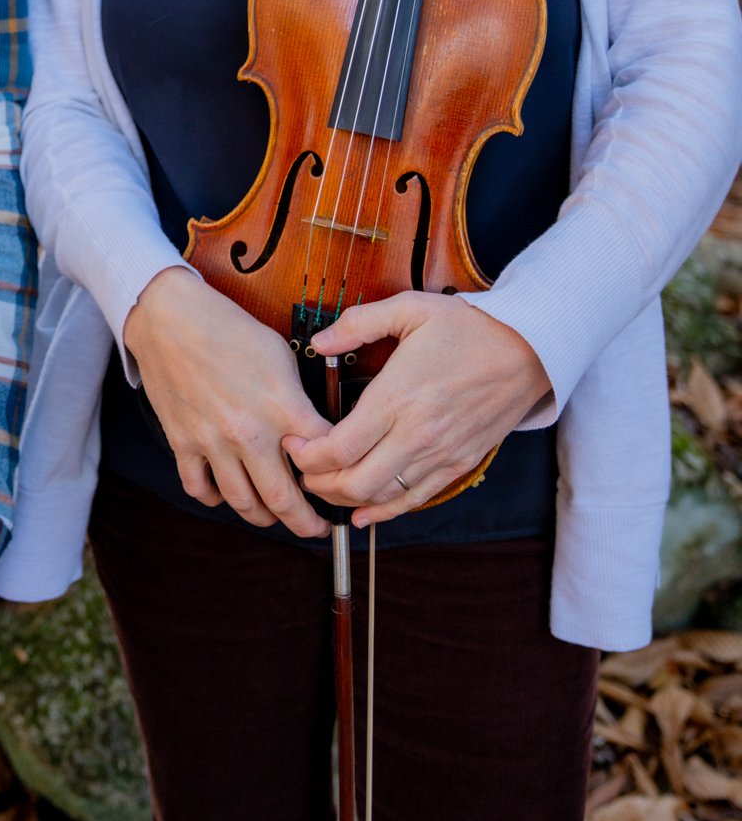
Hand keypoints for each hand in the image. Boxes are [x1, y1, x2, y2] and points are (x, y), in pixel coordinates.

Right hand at [121, 266, 331, 539]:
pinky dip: (217, 499)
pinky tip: (228, 493)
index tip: (343, 484)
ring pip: (244, 504)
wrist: (170, 318)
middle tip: (318, 529)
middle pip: (285, 500)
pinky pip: (201, 489)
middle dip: (307, 524)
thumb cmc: (229, 329)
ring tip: (275, 516)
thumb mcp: (281, 355)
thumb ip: (299, 399)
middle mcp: (250, 431)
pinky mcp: (183, 443)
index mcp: (282, 406)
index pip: (324, 459)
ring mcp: (213, 442)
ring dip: (265, 517)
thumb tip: (314, 430)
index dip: (339, 477)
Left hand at [285, 293, 552, 524]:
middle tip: (301, 469)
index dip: (305, 454)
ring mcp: (439, 455)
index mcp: (398, 396)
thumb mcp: (411, 308)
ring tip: (325, 484)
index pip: (339, 446)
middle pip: (354, 481)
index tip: (291, 443)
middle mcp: (417, 433)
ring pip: (382, 497)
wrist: (529, 351)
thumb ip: (359, 322)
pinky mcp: (458, 465)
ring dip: (345, 497)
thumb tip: (319, 340)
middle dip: (317, 482)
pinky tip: (363, 512)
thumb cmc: (470, 328)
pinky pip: (414, 500)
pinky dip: (384, 511)